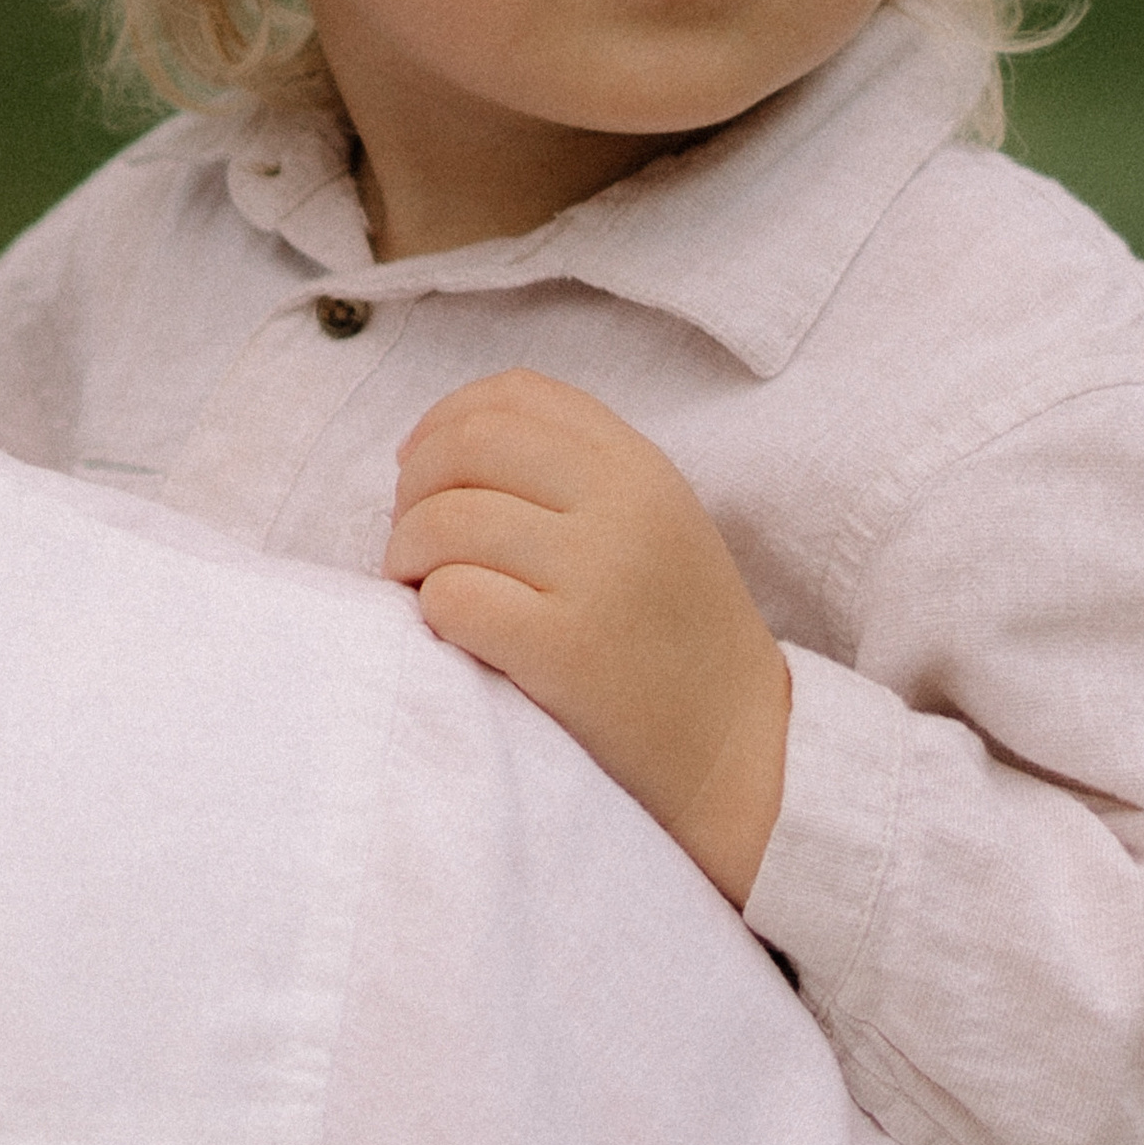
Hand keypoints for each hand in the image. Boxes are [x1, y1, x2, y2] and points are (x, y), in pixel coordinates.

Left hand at [383, 370, 790, 907]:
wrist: (736, 749)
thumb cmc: (673, 637)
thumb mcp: (652, 524)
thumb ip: (574, 472)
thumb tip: (436, 447)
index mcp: (641, 467)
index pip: (516, 395)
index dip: (444, 420)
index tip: (418, 465)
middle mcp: (623, 507)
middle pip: (469, 447)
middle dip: (413, 487)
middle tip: (410, 538)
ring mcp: (596, 576)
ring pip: (446, 522)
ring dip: (407, 554)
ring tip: (421, 587)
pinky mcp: (564, 649)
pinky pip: (453, 598)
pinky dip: (431, 612)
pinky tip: (453, 632)